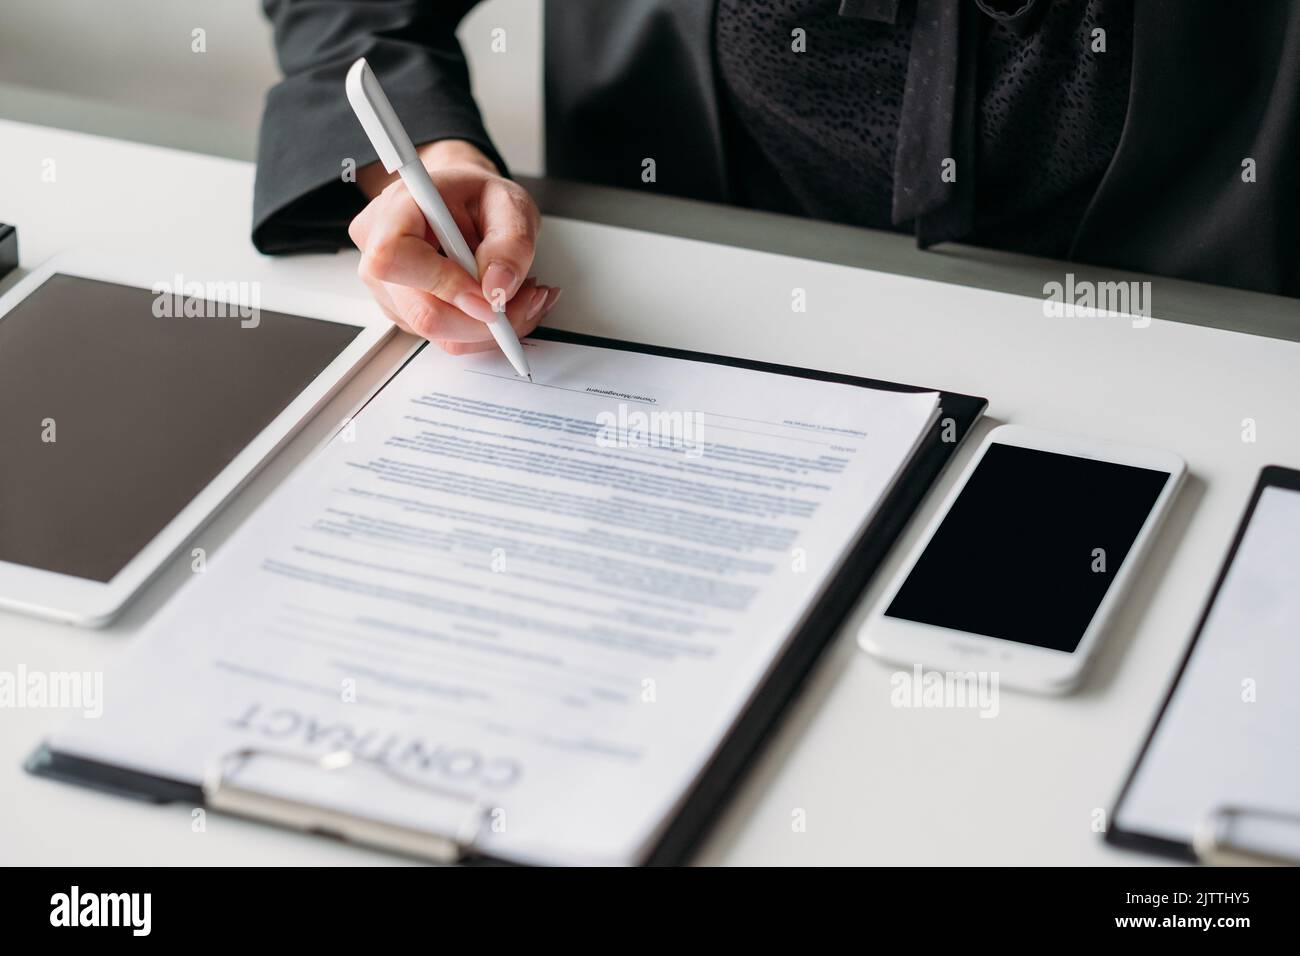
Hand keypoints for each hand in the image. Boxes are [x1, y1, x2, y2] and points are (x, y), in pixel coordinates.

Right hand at [348, 139, 559, 353]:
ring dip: (492, 325)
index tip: (488, 290)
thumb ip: (510, 242)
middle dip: (485, 318)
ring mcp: (390, 290)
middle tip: (528, 295)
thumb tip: (497, 288)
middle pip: (422, 313)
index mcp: (395, 211)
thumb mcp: (509, 203)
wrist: (461, 202)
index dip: (444, 284)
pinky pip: (449, 337)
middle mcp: (379, 254)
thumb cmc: (475, 196)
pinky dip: (484, 327)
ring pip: (441, 334)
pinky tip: (500, 301)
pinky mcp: (407, 314)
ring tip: (521, 292)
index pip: (393, 259)